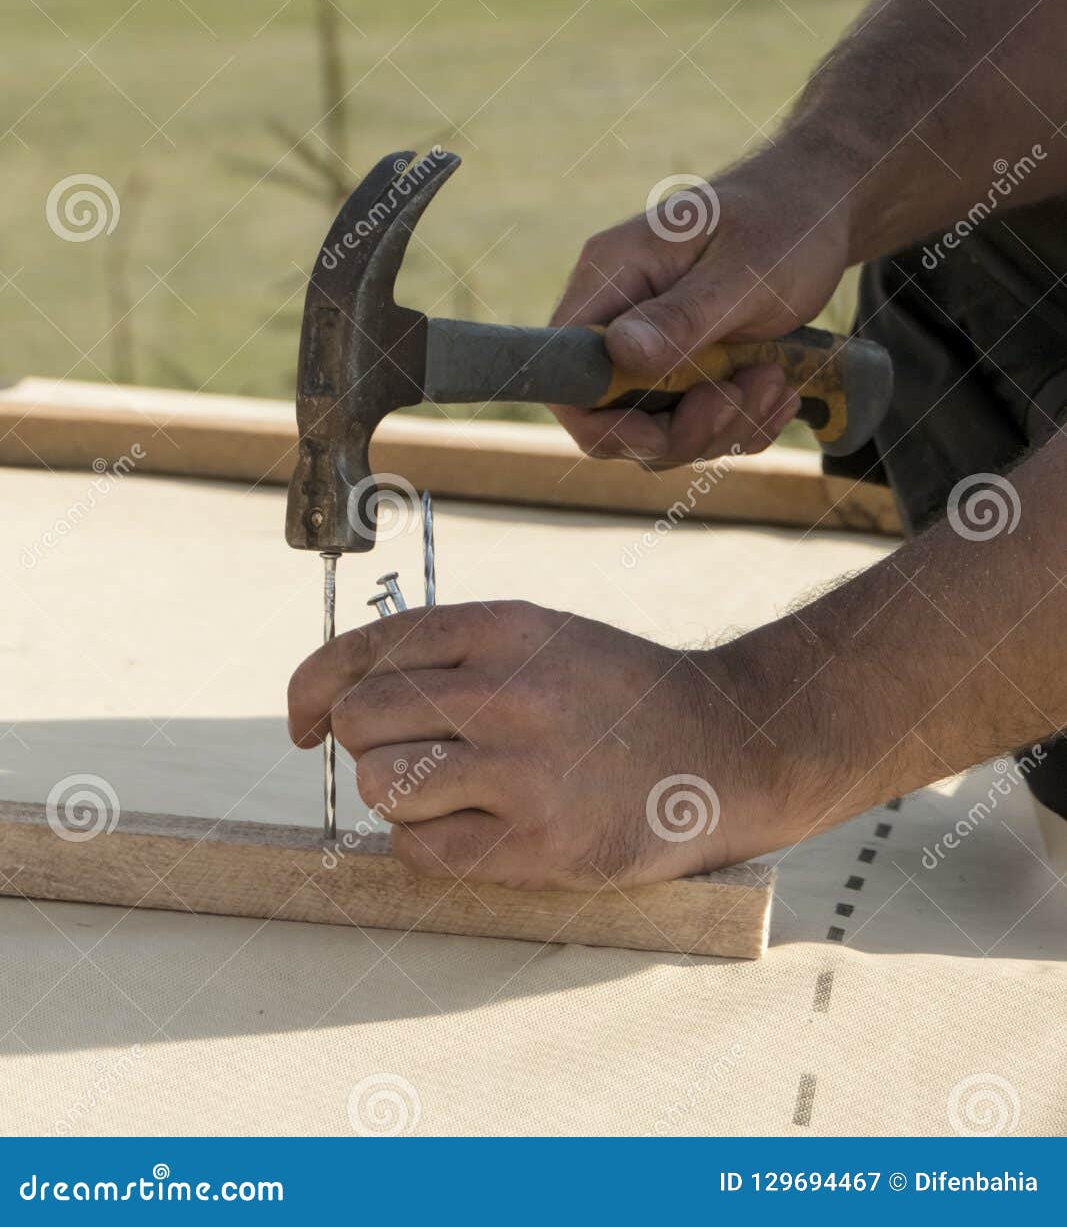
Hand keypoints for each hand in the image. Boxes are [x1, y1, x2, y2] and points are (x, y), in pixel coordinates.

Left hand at [288, 601, 772, 889]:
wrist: (723, 747)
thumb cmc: (616, 693)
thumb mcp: (540, 636)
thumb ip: (449, 653)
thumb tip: (338, 694)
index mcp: (502, 627)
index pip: (365, 648)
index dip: (311, 686)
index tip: (301, 718)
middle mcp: (506, 691)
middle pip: (358, 719)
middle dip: (359, 741)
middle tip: (398, 753)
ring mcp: (522, 771)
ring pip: (380, 785)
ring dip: (395, 794)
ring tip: (447, 790)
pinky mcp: (536, 846)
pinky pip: (419, 850)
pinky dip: (424, 844)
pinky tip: (467, 828)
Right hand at [550, 153, 850, 466]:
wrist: (821, 210)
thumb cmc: (784, 224)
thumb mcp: (744, 272)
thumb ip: (682, 315)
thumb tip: (620, 353)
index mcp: (611, 277)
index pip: (566, 370)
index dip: (598, 420)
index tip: (661, 429)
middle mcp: (619, 316)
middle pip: (612, 418)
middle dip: (683, 430)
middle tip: (747, 393)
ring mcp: (651, 346)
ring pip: (659, 432)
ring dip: (724, 426)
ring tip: (776, 380)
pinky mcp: (685, 368)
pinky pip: (696, 426)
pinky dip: (741, 424)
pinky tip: (780, 390)